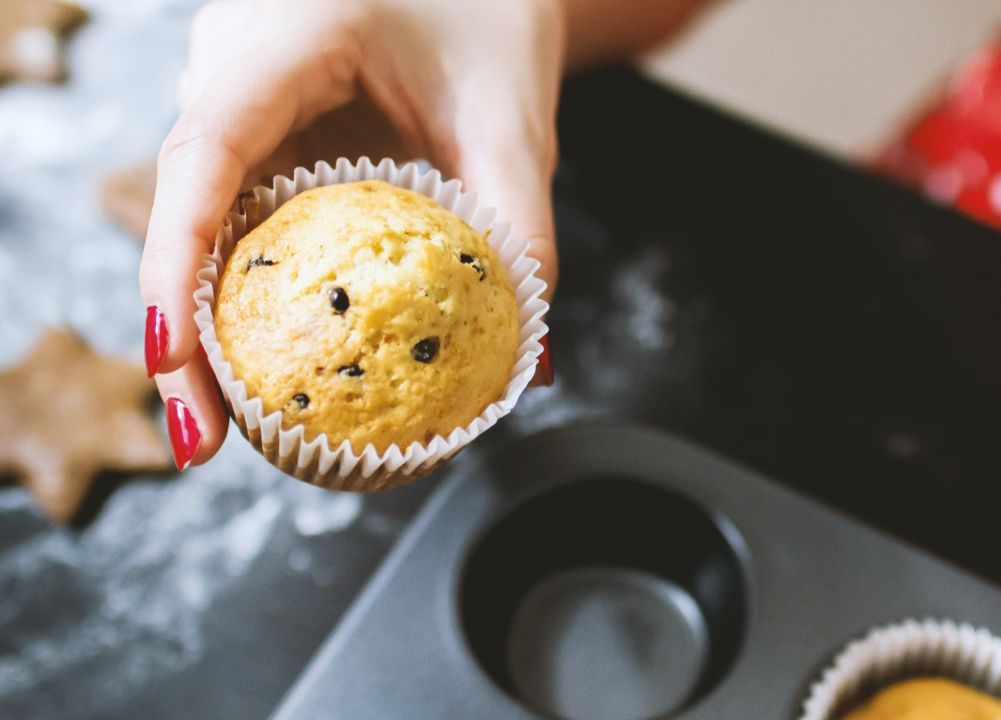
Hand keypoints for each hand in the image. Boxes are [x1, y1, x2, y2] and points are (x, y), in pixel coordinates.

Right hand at [140, 0, 564, 469]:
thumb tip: (532, 367)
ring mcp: (236, 92)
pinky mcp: (258, 122)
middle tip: (202, 442)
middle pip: (183, 207)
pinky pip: (242, 212)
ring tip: (230, 424)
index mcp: (281, 36)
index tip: (172, 358)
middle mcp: (232, 62)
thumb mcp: (514, 121)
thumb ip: (522, 233)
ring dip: (212, 321)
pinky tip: (273, 360)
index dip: (173, 263)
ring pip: (203, 218)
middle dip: (182, 331)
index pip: (204, 153)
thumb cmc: (494, 15)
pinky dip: (252, 288)